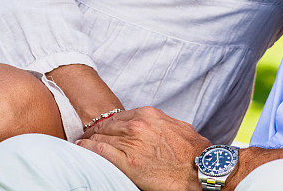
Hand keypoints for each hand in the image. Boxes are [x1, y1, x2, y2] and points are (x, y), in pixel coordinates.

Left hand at [77, 106, 209, 190]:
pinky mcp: (128, 163)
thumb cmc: (191, 151)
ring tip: (82, 142)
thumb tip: (153, 126)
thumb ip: (160, 123)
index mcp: (150, 115)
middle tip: (87, 135)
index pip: (120, 116)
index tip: (102, 128)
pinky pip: (102, 152)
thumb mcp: (177, 127)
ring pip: (102, 137)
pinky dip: (89, 149)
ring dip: (90, 139)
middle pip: (108, 125)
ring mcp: (132, 143)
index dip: (109, 123)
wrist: (200, 168)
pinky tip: (82, 148)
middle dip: (96, 130)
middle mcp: (138, 126)